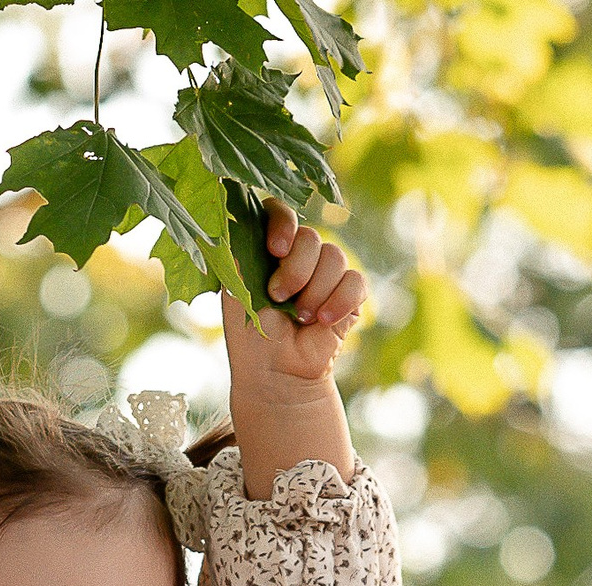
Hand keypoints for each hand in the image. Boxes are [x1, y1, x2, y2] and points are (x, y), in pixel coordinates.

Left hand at [222, 201, 363, 488]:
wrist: (275, 372)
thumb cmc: (250, 332)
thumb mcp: (236, 284)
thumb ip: (239, 246)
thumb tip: (236, 206)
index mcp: (270, 247)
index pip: (281, 211)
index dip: (284, 224)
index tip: (276, 250)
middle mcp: (300, 255)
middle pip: (311, 237)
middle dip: (296, 271)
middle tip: (280, 298)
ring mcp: (325, 274)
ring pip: (334, 257)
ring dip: (315, 292)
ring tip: (301, 318)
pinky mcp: (349, 295)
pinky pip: (355, 281)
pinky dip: (340, 302)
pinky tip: (324, 322)